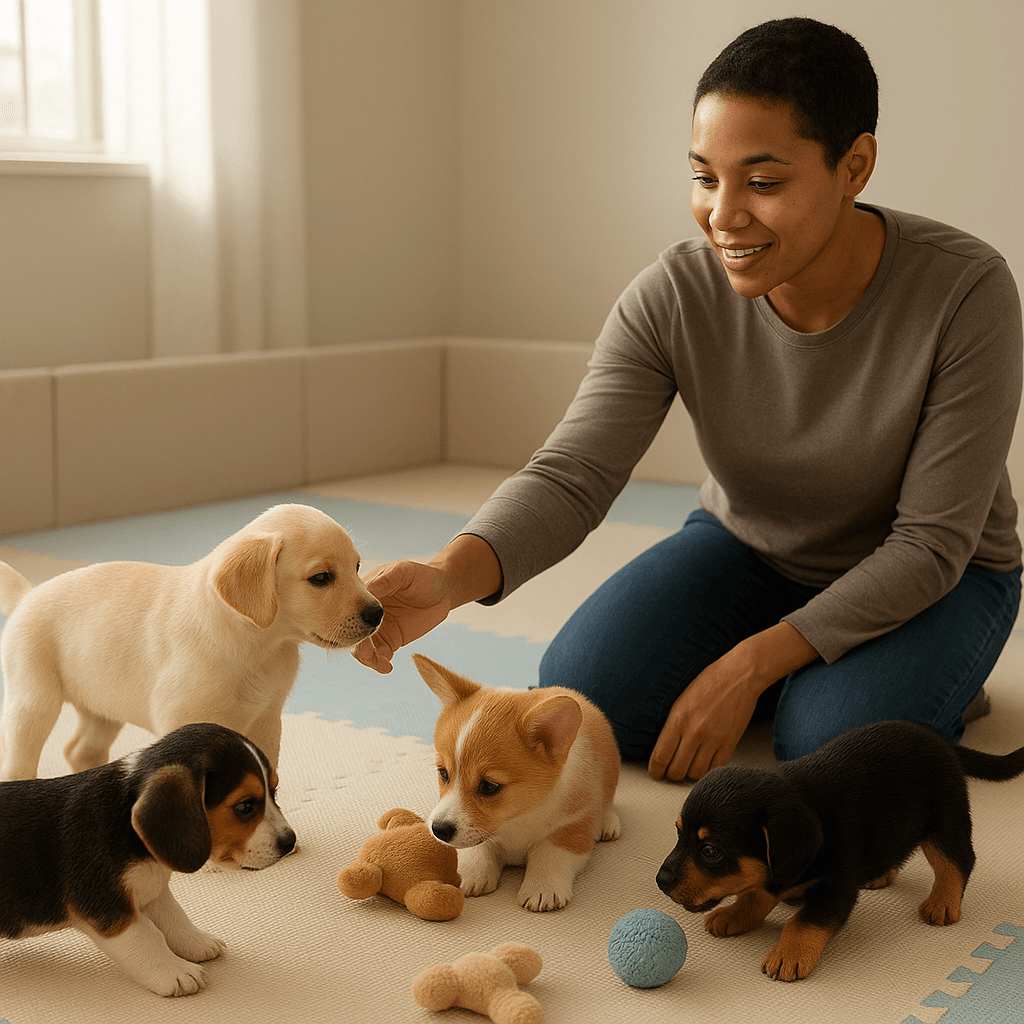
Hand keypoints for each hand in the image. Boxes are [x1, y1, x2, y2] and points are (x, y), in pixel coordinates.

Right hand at [352, 535, 503, 673]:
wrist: (444, 589)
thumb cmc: (421, 575)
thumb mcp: (402, 572)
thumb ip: (384, 581)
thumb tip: (364, 592)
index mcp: (364, 594)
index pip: (349, 610)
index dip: (349, 622)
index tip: (358, 632)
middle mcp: (367, 614)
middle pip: (353, 633)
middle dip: (357, 646)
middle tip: (367, 654)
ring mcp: (378, 629)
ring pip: (363, 649)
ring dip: (367, 659)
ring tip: (380, 662)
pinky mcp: (392, 640)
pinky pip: (380, 656)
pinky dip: (379, 664)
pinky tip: (387, 666)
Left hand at [648, 650, 760, 780]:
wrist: (739, 675)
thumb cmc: (709, 681)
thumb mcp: (681, 699)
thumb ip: (672, 723)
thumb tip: (663, 745)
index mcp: (678, 719)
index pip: (661, 756)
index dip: (655, 770)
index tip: (656, 772)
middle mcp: (694, 731)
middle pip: (677, 770)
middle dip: (672, 774)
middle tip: (672, 770)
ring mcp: (714, 739)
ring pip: (696, 773)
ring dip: (691, 774)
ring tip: (689, 766)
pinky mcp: (730, 742)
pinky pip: (717, 767)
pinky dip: (710, 770)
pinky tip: (706, 762)